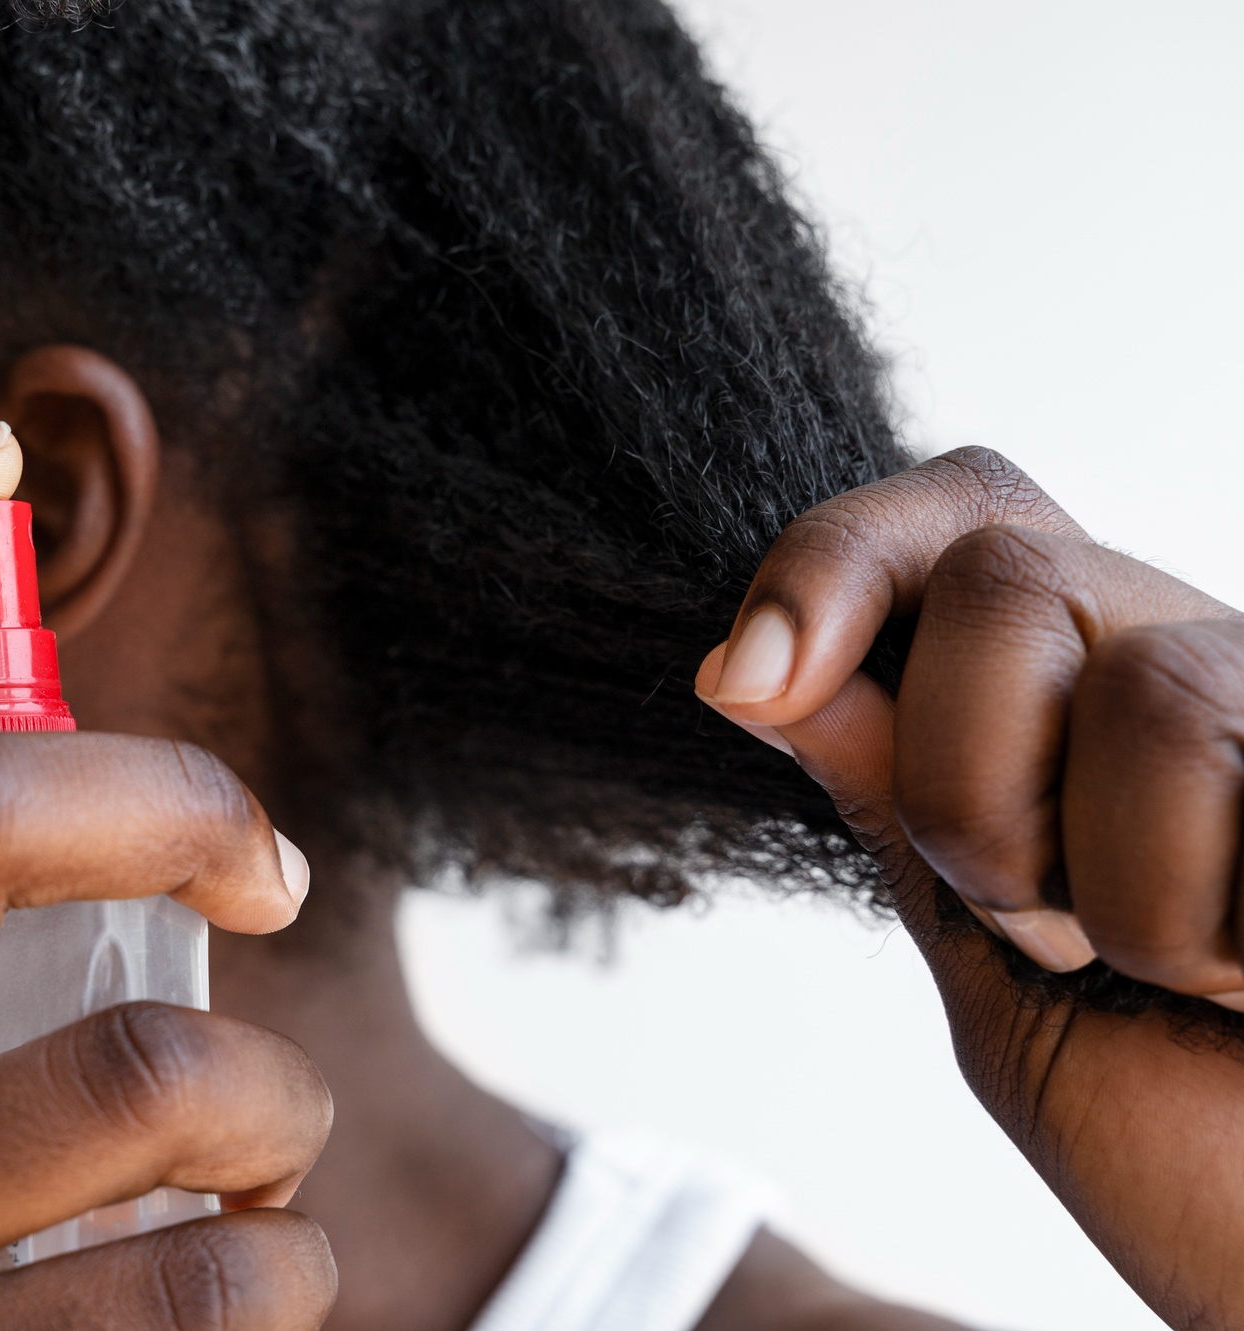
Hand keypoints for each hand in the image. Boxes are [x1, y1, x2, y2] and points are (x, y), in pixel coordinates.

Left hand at [698, 447, 1243, 1327]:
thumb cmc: (1195, 1148)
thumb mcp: (998, 981)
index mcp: (1082, 696)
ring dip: (1126, 890)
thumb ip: (903, 816)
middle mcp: (1195, 662)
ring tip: (1197, 976)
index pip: (953, 521)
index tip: (746, 679)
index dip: (835, 561)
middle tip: (1054, 928)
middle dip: (973, 789)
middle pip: (1004, 576)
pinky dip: (1225, 924)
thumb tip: (756, 666)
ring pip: (1146, 690)